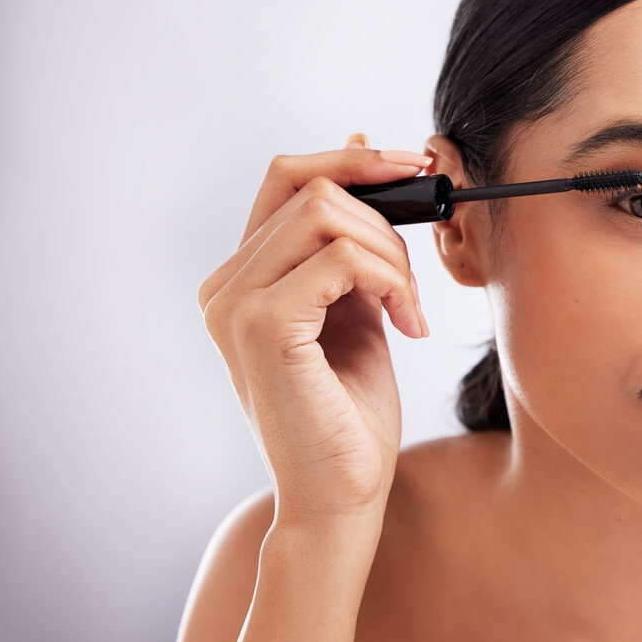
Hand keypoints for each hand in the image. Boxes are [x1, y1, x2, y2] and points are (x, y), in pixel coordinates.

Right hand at [198, 133, 431, 525]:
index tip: (416, 167)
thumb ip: (351, 243)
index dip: (354, 159)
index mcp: (242, 277)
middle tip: (414, 283)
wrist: (341, 495)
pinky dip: (390, 281)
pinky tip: (407, 326)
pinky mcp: (263, 326)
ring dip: (392, 256)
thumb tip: (363, 146)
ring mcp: (235, 304)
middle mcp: (225, 285)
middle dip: (386, 220)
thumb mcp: (355, 309)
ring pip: (328, 214)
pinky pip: (342, 259)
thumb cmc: (350, 413)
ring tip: (409, 310)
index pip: (287, 176)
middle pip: (312, 187)